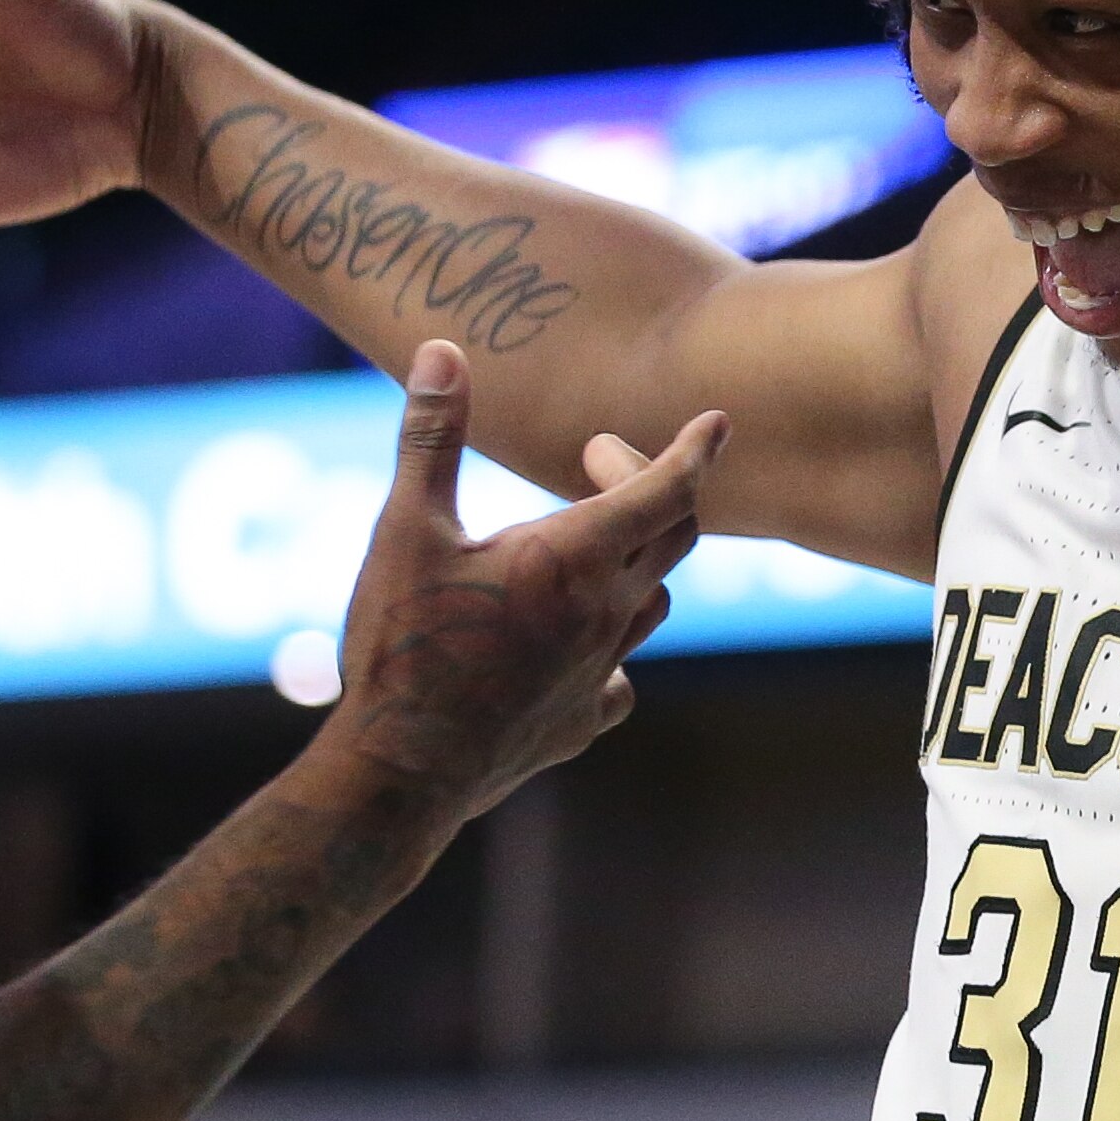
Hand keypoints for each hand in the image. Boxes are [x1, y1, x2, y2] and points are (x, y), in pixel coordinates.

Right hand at [321, 342, 726, 819]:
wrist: (401, 770)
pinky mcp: (584, 719)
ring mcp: (601, 672)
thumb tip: (443, 350)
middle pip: (675, 536)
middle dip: (651, 485)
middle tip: (595, 461)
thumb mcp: (405, 528)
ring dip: (634, 559)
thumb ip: (431, 436)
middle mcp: (605, 614)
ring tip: (581, 542)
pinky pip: (621, 673)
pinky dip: (610, 644)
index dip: (695, 451)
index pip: (667, 490)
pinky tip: (573, 643)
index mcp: (572, 558)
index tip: (718, 422)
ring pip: (653, 600)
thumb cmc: (401, 644)